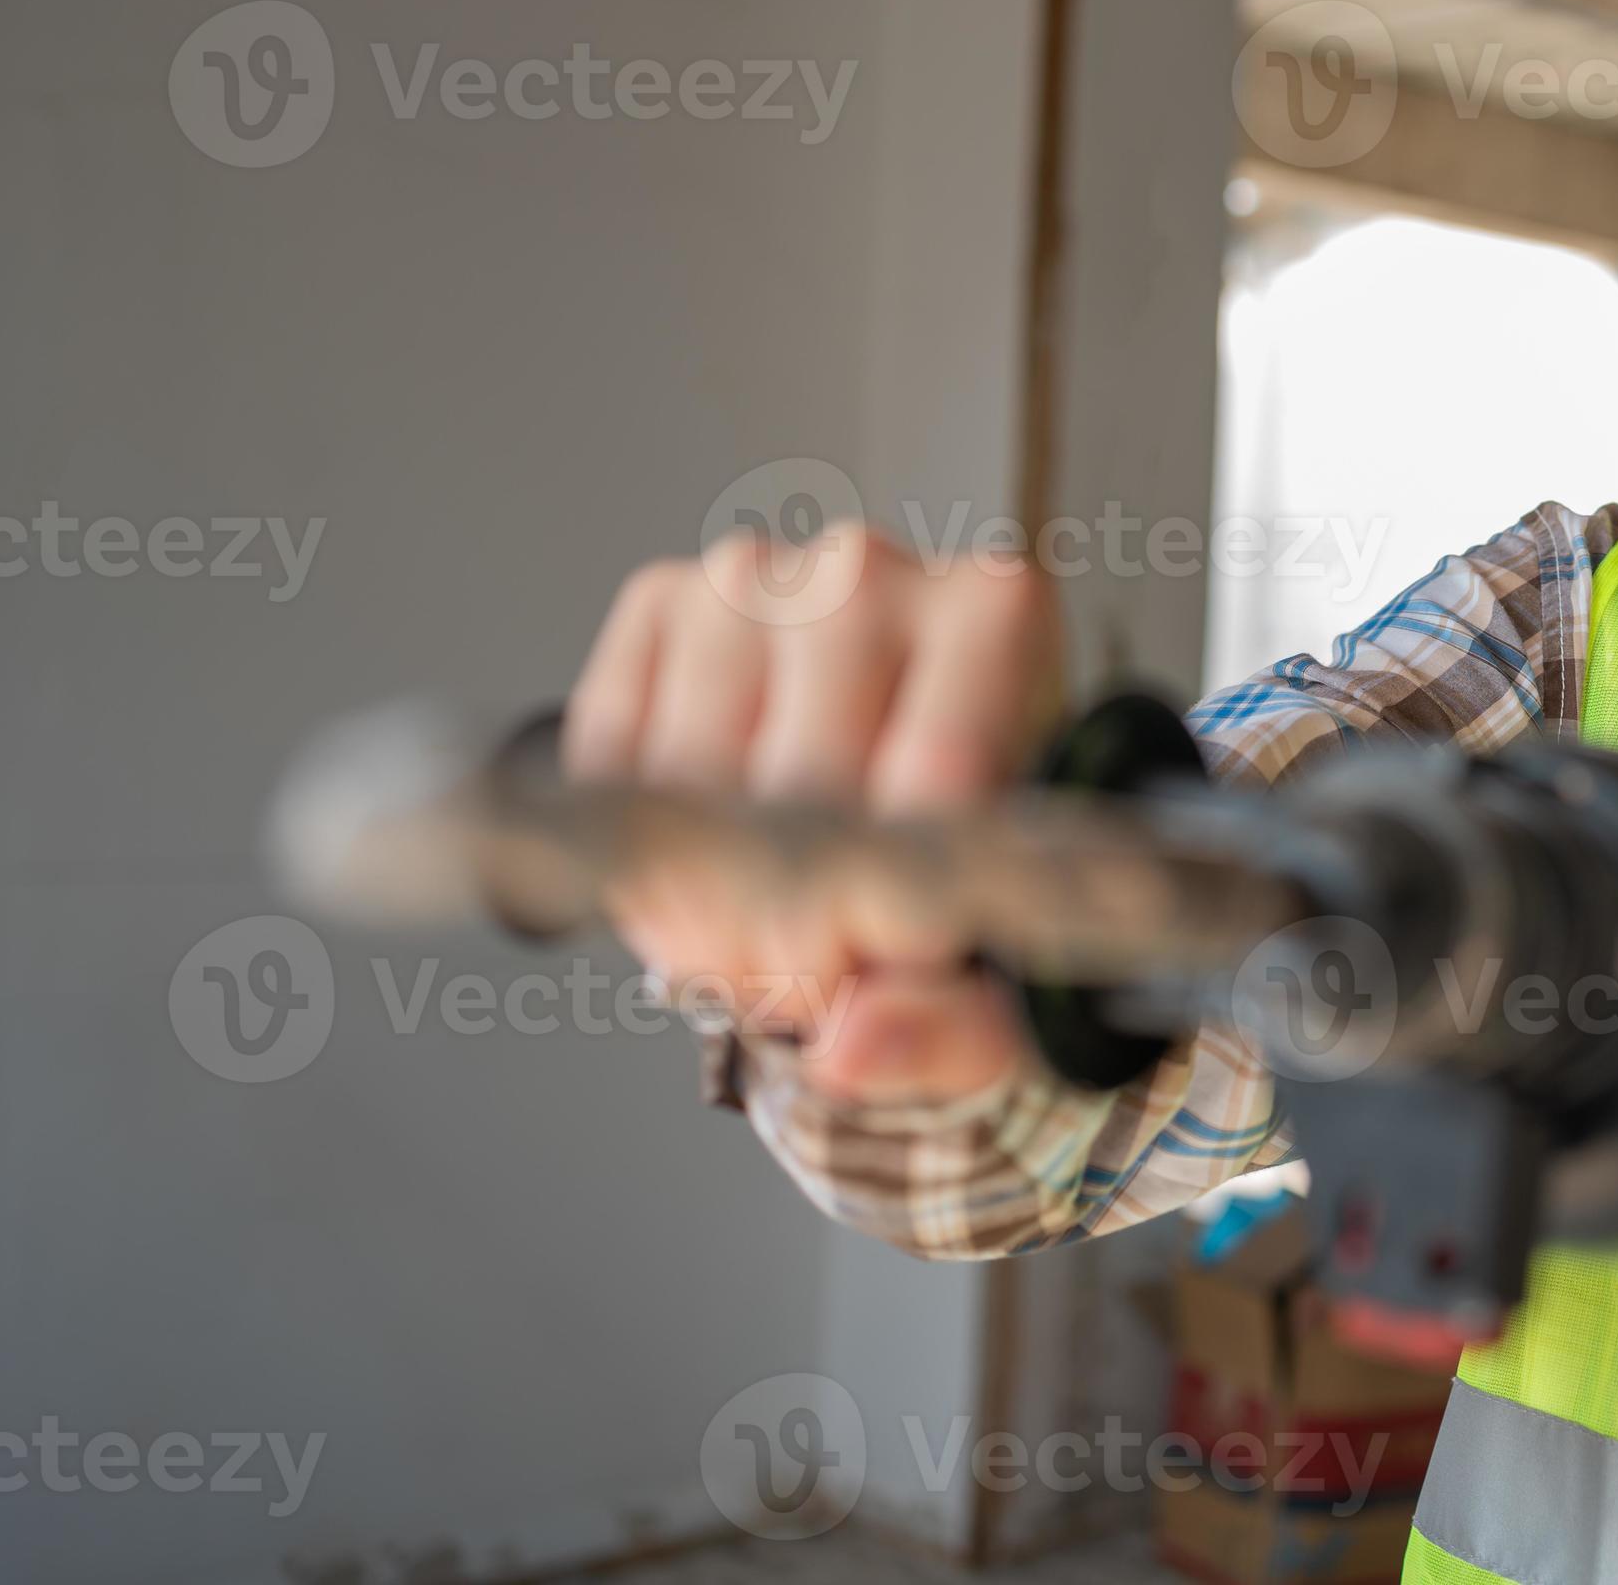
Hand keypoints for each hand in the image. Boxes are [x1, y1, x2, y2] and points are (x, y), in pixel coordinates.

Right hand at [564, 523, 1061, 1103]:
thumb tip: (850, 1045)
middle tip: (799, 991)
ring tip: (746, 952)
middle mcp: (871, 571)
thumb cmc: (970, 840)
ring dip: (699, 900)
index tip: (871, 984)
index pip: (927, 780)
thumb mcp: (1004, 954)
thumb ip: (955, 1022)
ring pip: (693, 775)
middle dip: (784, 929)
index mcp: (996, 613)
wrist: (904, 774)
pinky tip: (697, 878)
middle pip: (801, 784)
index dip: (883, 918)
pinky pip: (613, 752)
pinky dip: (640, 846)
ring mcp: (754, 575)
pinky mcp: (661, 603)